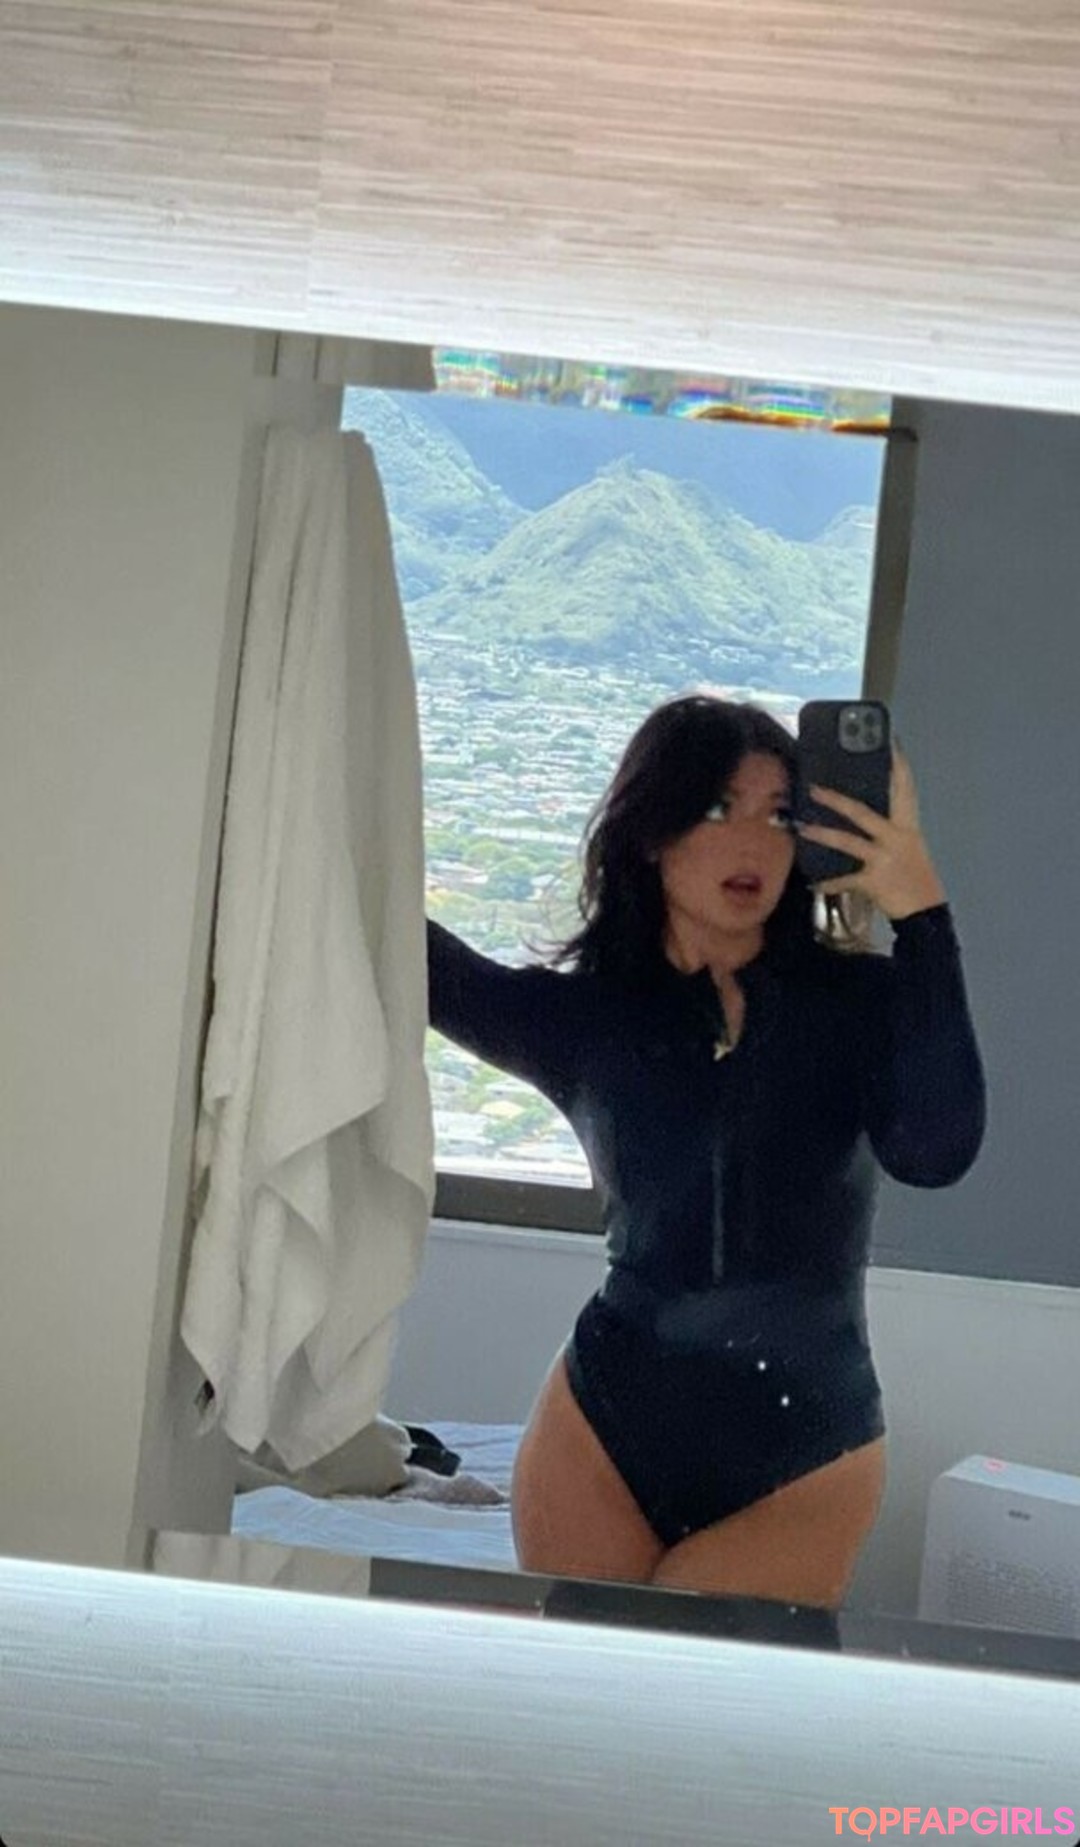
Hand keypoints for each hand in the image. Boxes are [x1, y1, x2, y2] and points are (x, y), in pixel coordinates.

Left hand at [797, 745, 946, 920]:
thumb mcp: (909, 846)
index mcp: (907, 826)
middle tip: (814, 788)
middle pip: (863, 812)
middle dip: (837, 800)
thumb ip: (888, 829)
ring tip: (803, 828)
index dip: (899, 765)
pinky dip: (828, 883)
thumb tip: (860, 813)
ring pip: (849, 842)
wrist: (927, 912)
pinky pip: (845, 879)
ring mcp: (885, 859)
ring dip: (824, 834)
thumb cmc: (915, 875)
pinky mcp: (874, 881)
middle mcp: (897, 838)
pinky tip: (814, 883)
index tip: (891, 742)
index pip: (905, 789)